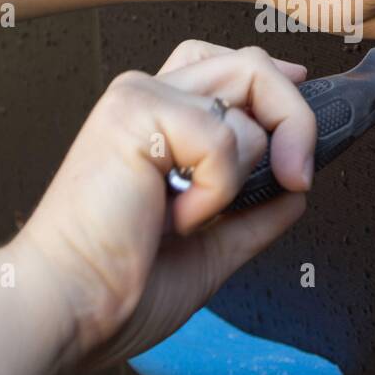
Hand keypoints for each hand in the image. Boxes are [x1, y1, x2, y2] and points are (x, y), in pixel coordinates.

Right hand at [14, 41, 315, 370]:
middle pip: (251, 65)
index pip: (228, 65)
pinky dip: (214, 191)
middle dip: (294, 119)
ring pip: (246, 101)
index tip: (303, 127)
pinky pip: (222, 138)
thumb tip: (297, 192)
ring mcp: (140, 99)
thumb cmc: (118, 286)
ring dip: (238, 176)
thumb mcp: (213, 248)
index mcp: (157, 122)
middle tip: (296, 178)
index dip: (275, 84)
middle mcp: (148, 99)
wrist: (71, 308)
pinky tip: (170, 215)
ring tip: (186, 214)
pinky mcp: (135, 111)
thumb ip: (256, 214)